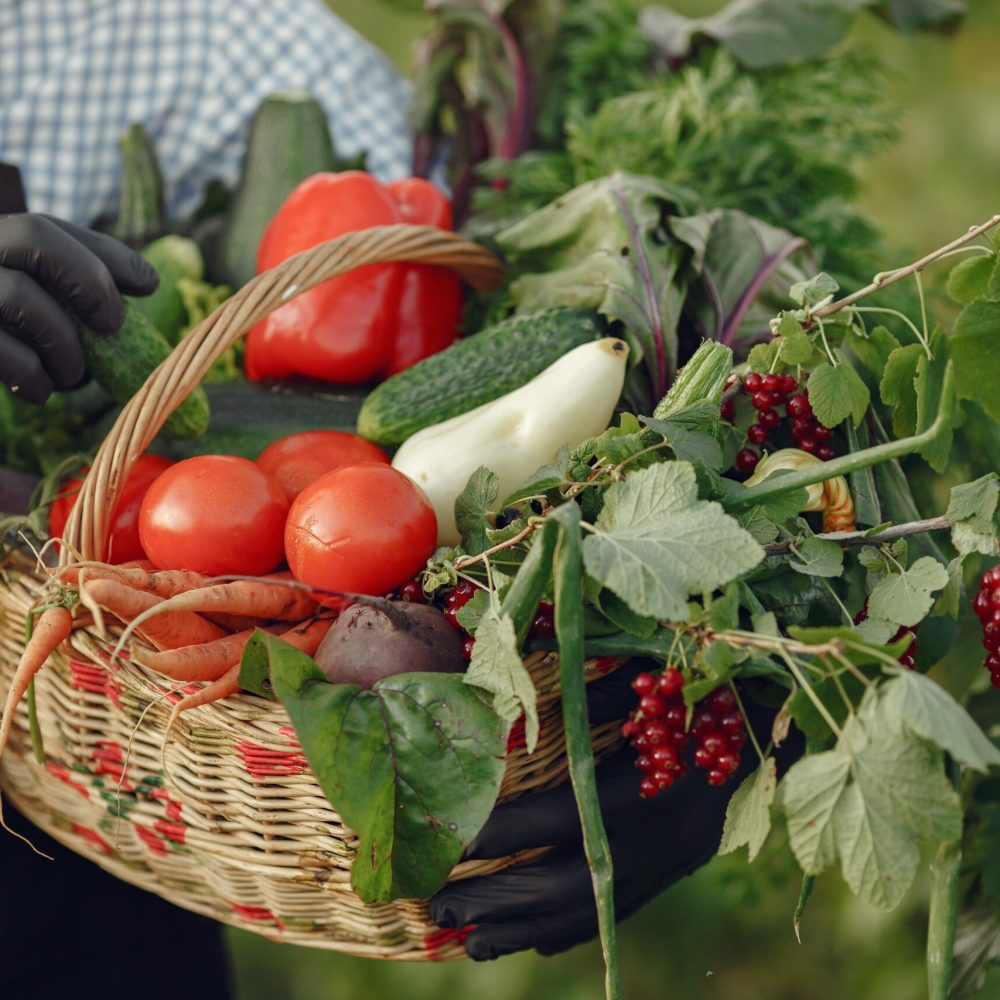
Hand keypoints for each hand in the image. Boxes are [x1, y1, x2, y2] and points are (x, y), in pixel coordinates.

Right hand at [0, 213, 157, 402]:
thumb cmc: (9, 333)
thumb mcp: (40, 301)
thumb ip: (81, 284)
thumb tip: (147, 281)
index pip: (48, 226)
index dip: (105, 255)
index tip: (147, 287)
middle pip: (32, 235)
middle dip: (88, 281)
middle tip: (112, 325)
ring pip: (16, 296)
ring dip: (62, 342)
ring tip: (74, 374)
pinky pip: (0, 350)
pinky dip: (32, 375)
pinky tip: (41, 390)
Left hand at [429, 663, 800, 960]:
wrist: (781, 726)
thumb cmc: (708, 688)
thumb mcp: (649, 679)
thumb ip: (587, 690)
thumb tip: (521, 692)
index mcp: (641, 788)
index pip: (553, 820)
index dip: (494, 834)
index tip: (444, 842)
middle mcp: (651, 839)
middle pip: (560, 884)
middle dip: (495, 897)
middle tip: (436, 906)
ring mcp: (666, 864)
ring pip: (587, 913)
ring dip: (524, 930)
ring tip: (470, 942)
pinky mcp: (674, 871)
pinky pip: (616, 914)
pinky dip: (568, 930)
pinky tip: (532, 939)